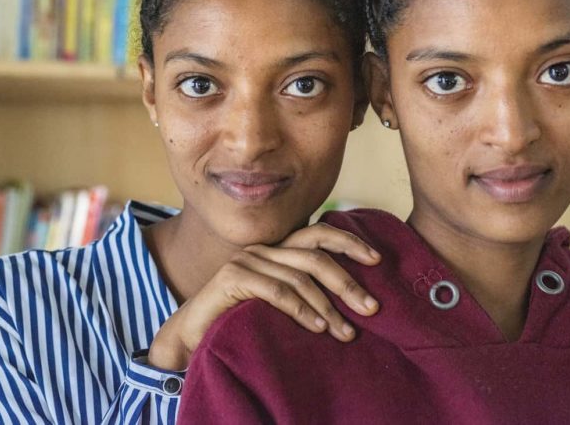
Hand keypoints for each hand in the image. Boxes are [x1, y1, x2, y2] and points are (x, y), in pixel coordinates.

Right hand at [148, 222, 380, 370]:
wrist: (191, 334)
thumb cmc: (238, 321)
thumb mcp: (277, 303)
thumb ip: (302, 291)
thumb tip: (350, 299)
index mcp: (276, 250)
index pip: (318, 234)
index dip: (349, 241)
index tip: (378, 260)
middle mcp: (263, 249)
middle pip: (314, 255)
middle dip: (347, 282)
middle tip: (371, 308)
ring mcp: (246, 260)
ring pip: (299, 277)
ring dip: (328, 307)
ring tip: (346, 332)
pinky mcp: (233, 278)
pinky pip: (277, 292)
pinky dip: (301, 310)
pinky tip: (317, 327)